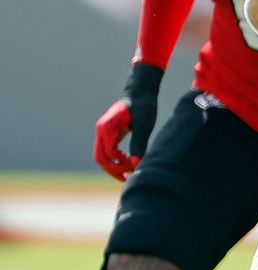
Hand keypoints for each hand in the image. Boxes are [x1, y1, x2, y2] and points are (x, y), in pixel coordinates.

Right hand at [93, 63, 163, 180]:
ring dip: (113, 166)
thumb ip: (139, 144)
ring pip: (102, 156)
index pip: (107, 154)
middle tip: (128, 178)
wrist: (141, 91)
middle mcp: (101, 130)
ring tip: (129, 174)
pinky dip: (115, 159)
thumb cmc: (144, 106)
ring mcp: (103, 132)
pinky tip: (128, 163)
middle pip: (100, 158)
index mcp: (106, 127)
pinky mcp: (109, 133)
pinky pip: (108, 151)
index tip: (134, 170)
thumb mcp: (144, 125)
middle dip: (113, 170)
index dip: (119, 165)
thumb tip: (136, 165)